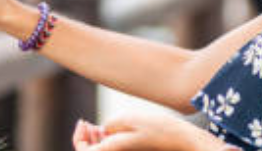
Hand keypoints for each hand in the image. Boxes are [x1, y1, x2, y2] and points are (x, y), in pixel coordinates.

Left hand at [71, 113, 225, 150]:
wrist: (182, 139)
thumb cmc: (159, 129)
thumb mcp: (130, 119)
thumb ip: (109, 125)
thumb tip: (102, 131)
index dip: (78, 139)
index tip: (84, 122)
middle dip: (84, 140)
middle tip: (86, 123)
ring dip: (95, 141)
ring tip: (96, 126)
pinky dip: (107, 142)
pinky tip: (109, 131)